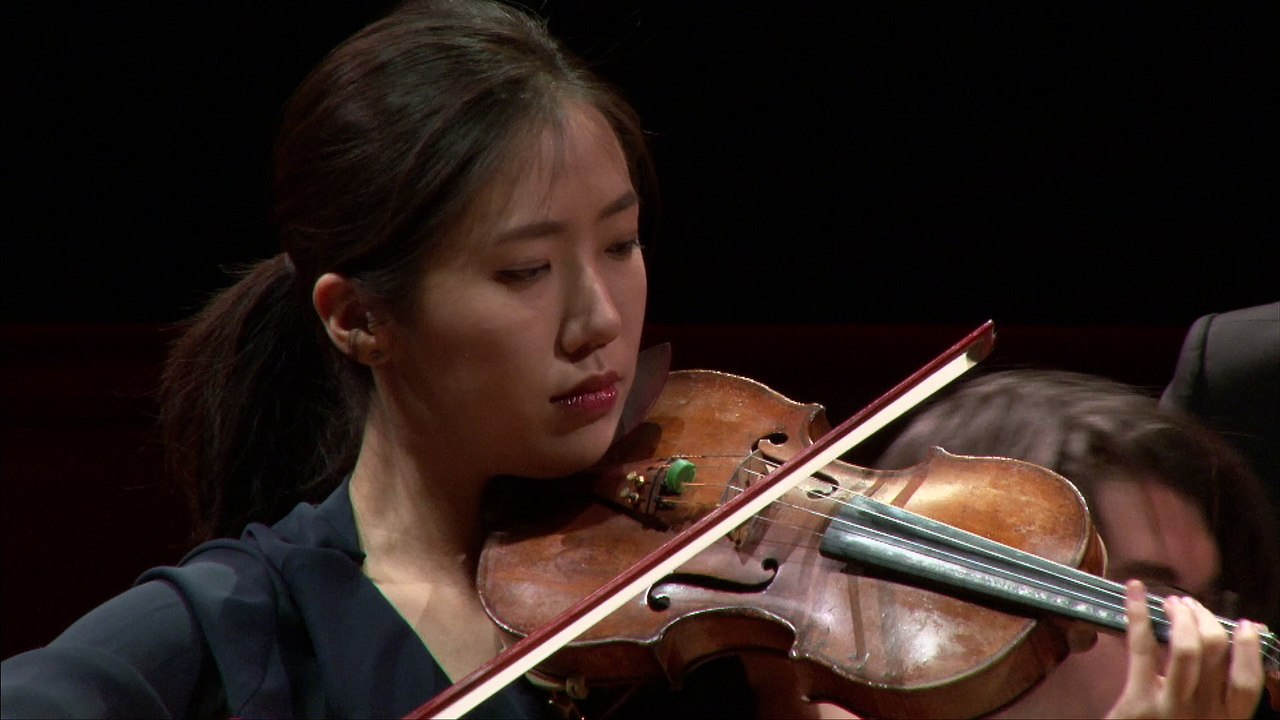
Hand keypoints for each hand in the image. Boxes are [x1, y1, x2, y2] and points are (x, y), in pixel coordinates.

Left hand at [1106, 579, 1263, 718]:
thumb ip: (1212, 694)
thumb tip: (1226, 649)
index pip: (1249, 682)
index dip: (1249, 649)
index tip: (1247, 625)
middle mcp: (1204, 714)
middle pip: (1216, 654)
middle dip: (1206, 620)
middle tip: (1191, 606)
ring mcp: (1172, 707)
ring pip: (1187, 648)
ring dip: (1181, 616)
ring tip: (1173, 602)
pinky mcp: (1139, 702)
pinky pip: (1141, 646)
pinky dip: (1138, 612)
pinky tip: (1135, 590)